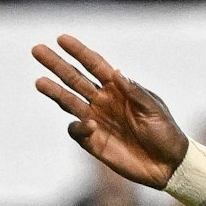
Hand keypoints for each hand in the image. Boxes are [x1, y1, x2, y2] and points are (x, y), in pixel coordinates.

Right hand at [32, 35, 189, 188]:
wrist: (169, 166)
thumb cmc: (166, 133)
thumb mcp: (154, 109)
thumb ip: (136, 93)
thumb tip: (117, 74)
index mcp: (118, 89)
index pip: (94, 65)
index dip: (79, 52)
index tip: (62, 39)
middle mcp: (103, 101)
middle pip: (74, 79)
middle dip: (56, 65)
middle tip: (37, 50)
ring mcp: (96, 121)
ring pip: (69, 102)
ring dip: (54, 92)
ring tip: (40, 82)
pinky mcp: (94, 142)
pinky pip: (77, 131)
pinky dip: (78, 127)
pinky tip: (87, 125)